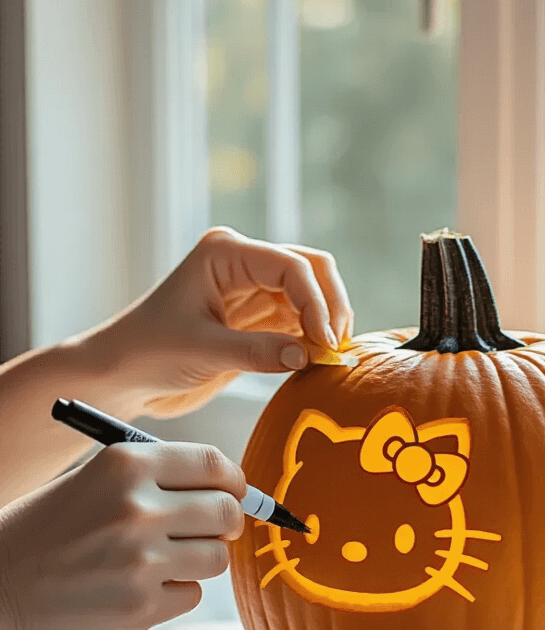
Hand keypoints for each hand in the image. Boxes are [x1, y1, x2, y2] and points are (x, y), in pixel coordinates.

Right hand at [0, 441, 245, 629]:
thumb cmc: (45, 531)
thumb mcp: (93, 481)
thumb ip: (157, 480)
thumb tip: (228, 489)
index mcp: (125, 464)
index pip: (214, 464)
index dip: (234, 480)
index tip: (234, 491)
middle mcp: (137, 508)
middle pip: (227, 511)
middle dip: (226, 521)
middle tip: (209, 528)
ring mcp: (141, 561)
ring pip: (217, 557)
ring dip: (200, 559)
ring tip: (160, 559)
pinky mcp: (140, 608)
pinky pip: (191, 595)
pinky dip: (174, 593)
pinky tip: (137, 586)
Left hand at [94, 228, 353, 417]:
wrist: (121, 375)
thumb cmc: (147, 353)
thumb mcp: (201, 352)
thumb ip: (257, 352)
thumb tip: (310, 354)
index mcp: (224, 253)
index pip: (290, 266)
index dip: (316, 303)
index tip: (325, 343)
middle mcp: (243, 262)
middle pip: (311, 268)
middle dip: (331, 305)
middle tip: (337, 348)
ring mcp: (252, 288)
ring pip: (312, 293)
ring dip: (326, 322)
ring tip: (330, 358)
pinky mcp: (257, 318)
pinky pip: (300, 320)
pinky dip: (314, 338)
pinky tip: (317, 360)